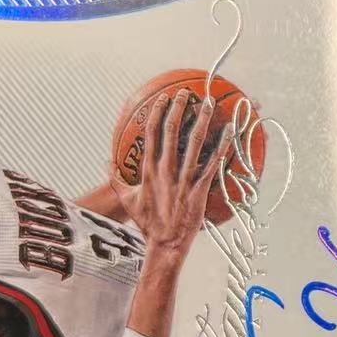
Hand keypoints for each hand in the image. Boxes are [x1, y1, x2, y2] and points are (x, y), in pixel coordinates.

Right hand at [116, 89, 232, 261]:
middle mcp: (165, 171)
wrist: (164, 243)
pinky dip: (221, 146)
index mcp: (148, 170)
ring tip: (208, 103)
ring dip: (202, 121)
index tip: (163, 99)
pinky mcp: (199, 189)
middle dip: (179, 109)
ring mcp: (183, 179)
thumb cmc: (147, 222)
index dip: (157, 114)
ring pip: (194, 143)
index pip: (151, 135)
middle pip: (172, 132)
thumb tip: (106, 163)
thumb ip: (117, 179)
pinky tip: (229, 131)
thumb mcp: (127, 199)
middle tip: (186, 92)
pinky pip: (212, 164)